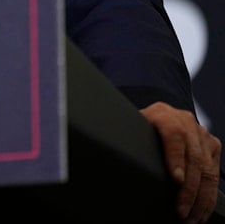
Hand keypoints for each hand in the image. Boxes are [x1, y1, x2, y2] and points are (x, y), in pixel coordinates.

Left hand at [141, 102, 221, 222]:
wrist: (155, 117)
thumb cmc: (138, 127)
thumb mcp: (131, 130)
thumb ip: (130, 141)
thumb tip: (114, 162)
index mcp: (163, 114)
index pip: (174, 135)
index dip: (176, 158)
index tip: (176, 179)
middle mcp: (185, 121)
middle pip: (194, 157)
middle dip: (189, 189)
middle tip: (181, 210)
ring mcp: (201, 133)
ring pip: (207, 169)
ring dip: (201, 198)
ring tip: (191, 217)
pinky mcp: (211, 146)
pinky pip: (214, 173)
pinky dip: (209, 195)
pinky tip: (202, 210)